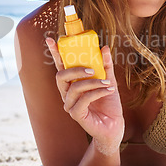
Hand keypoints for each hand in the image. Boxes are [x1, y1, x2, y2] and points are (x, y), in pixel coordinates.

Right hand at [46, 38, 123, 153]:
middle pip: (60, 76)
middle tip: (91, 69)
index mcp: (72, 84)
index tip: (51, 39)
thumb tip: (104, 48)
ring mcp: (69, 105)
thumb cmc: (109, 104)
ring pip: (74, 87)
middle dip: (74, 69)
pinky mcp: (76, 114)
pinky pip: (83, 99)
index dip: (55, 53)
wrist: (115, 126)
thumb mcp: (109, 81)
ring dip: (92, 82)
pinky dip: (97, 92)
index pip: (60, 66)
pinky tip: (108, 90)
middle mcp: (67, 94)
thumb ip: (105, 66)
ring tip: (107, 82)